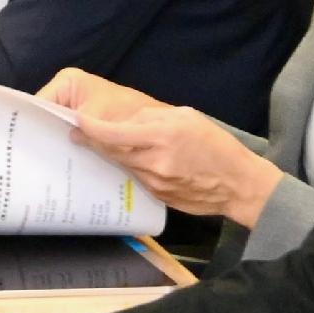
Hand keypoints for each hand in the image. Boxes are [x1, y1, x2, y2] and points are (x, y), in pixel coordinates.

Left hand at [36, 70, 279, 220]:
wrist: (238, 184)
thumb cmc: (216, 145)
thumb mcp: (187, 117)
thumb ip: (153, 117)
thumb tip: (126, 120)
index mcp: (162, 136)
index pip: (114, 133)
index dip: (91, 127)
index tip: (75, 121)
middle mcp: (154, 161)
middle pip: (111, 151)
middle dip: (91, 141)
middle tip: (75, 133)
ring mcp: (155, 182)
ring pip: (122, 165)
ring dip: (109, 154)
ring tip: (95, 143)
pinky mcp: (157, 195)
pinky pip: (136, 178)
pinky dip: (129, 167)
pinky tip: (128, 160)